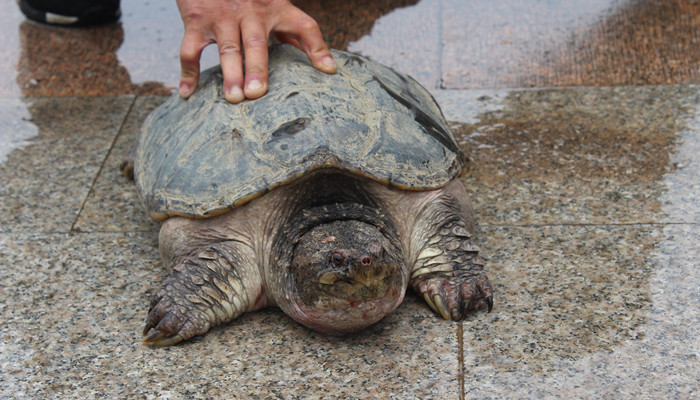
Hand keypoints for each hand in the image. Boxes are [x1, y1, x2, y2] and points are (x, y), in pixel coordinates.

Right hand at [176, 0, 336, 102]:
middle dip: (257, 68)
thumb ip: (292, 30)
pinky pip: (191, 49)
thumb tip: (323, 63)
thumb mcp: (273, 4)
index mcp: (276, 9)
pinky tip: (187, 93)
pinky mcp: (197, 19)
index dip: (318, 47)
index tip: (328, 70)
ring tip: (234, 99)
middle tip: (257, 93)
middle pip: (257, 43)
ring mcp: (223, 16)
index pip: (304, 25)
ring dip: (230, 74)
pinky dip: (188, 73)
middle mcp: (251, 12)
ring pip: (227, 48)